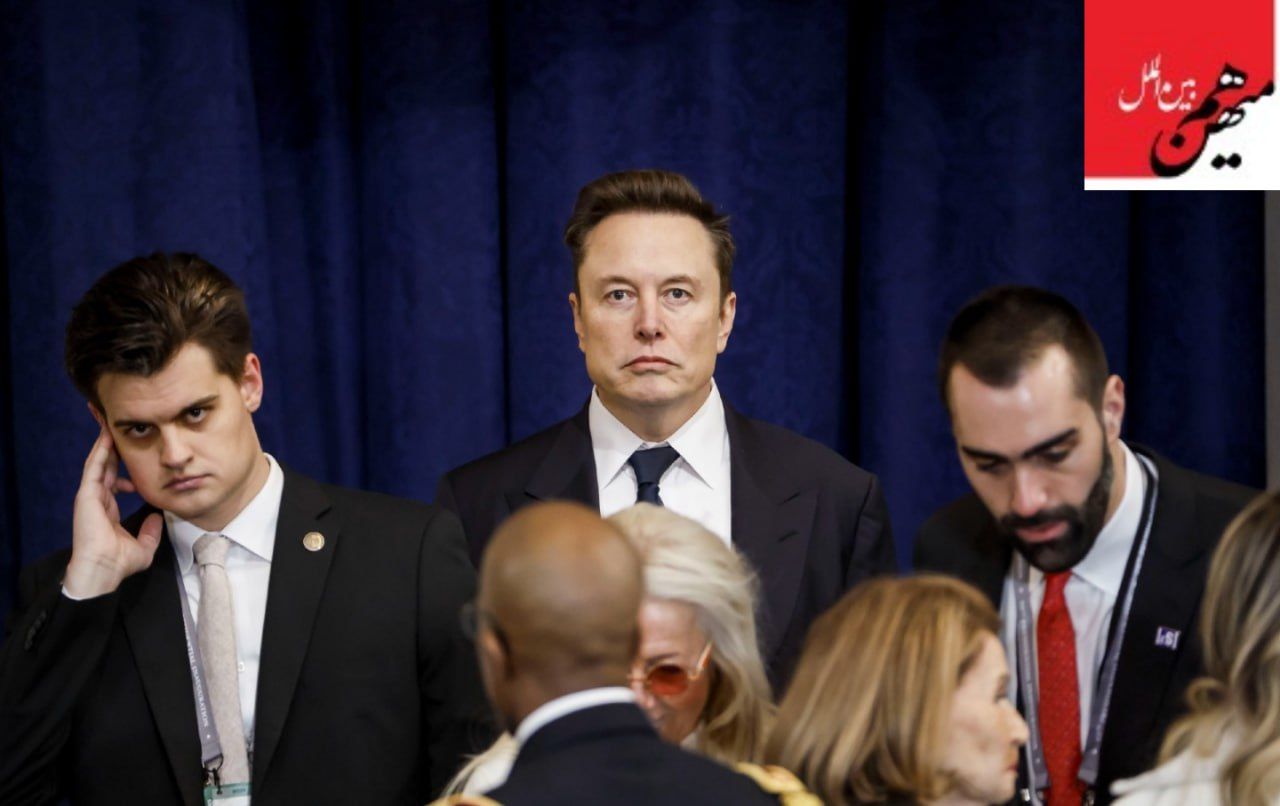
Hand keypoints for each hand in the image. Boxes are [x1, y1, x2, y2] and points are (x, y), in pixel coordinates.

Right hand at [63, 428, 162, 598]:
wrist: (102, 571)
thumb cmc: (119, 563)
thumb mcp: (143, 545)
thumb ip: (151, 531)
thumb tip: (159, 519)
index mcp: (108, 509)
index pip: (115, 480)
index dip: (125, 466)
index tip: (137, 454)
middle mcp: (97, 499)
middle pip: (105, 465)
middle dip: (112, 446)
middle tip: (119, 427)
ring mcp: (90, 496)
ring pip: (99, 462)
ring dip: (104, 442)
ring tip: (110, 422)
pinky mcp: (86, 495)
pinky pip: (94, 467)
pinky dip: (101, 451)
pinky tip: (108, 436)